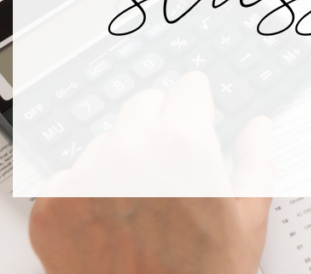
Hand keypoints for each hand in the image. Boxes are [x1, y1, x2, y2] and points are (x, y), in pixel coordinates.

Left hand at [29, 71, 274, 273]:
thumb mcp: (249, 218)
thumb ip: (256, 158)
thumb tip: (258, 128)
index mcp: (182, 143)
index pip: (186, 86)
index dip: (198, 106)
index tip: (198, 119)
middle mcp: (129, 152)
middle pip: (143, 104)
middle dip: (160, 125)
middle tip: (173, 169)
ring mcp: (84, 179)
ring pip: (106, 140)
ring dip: (122, 159)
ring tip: (142, 205)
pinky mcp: (52, 208)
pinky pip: (70, 176)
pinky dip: (88, 193)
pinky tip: (111, 224)